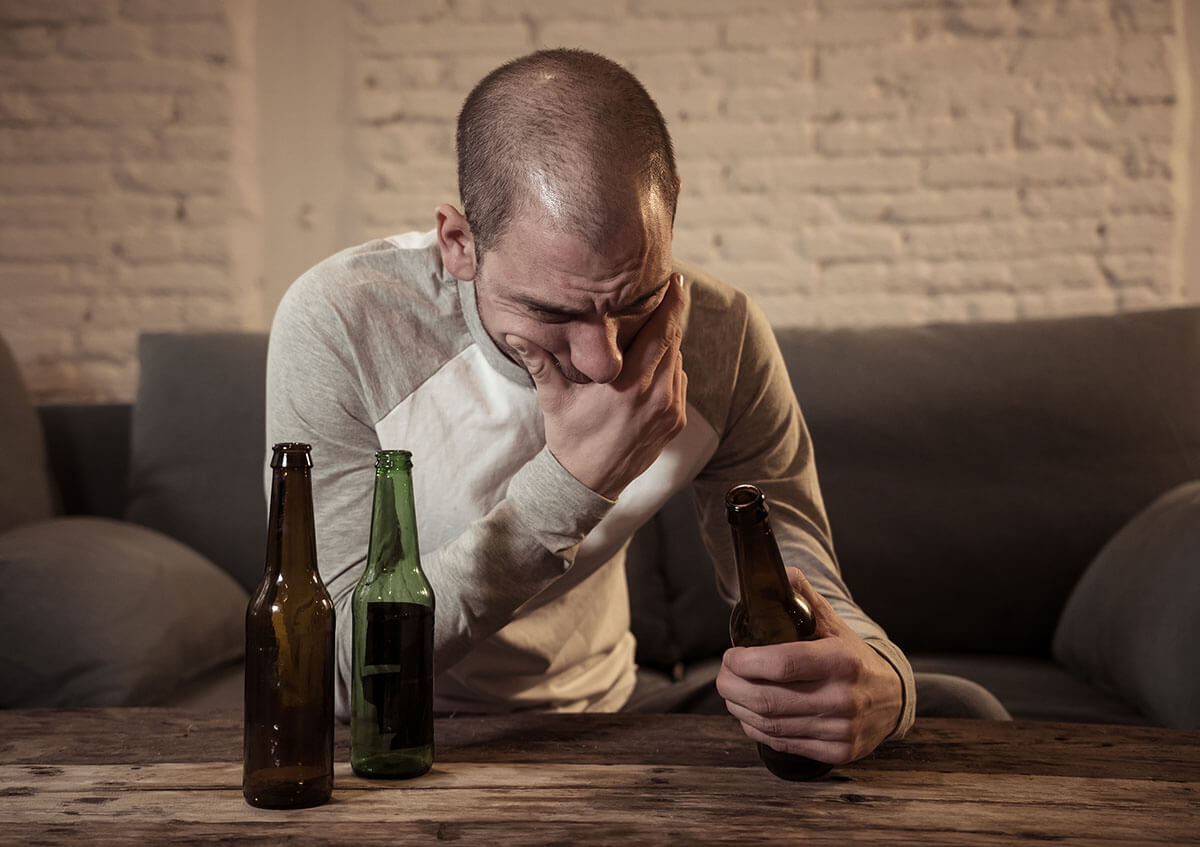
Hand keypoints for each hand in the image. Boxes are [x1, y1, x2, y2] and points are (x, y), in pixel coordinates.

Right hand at [505, 274, 687, 499]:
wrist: (588, 483)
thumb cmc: (570, 437)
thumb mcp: (554, 398)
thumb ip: (539, 362)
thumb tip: (514, 333)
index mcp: (628, 385)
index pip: (660, 332)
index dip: (670, 303)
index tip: (674, 280)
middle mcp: (656, 396)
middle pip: (674, 341)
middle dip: (671, 315)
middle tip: (668, 290)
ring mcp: (670, 410)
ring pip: (678, 361)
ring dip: (668, 344)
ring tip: (653, 329)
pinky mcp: (676, 422)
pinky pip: (680, 383)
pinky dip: (669, 370)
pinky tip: (651, 366)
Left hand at [716, 566, 903, 764]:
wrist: (892, 697)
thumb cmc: (852, 658)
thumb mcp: (834, 625)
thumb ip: (805, 598)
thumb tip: (782, 572)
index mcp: (840, 660)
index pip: (782, 664)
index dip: (746, 662)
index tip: (731, 656)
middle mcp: (842, 697)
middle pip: (767, 699)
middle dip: (731, 687)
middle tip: (723, 676)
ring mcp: (841, 728)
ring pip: (770, 725)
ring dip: (740, 709)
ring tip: (732, 694)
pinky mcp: (838, 752)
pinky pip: (783, 743)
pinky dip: (758, 730)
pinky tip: (751, 716)